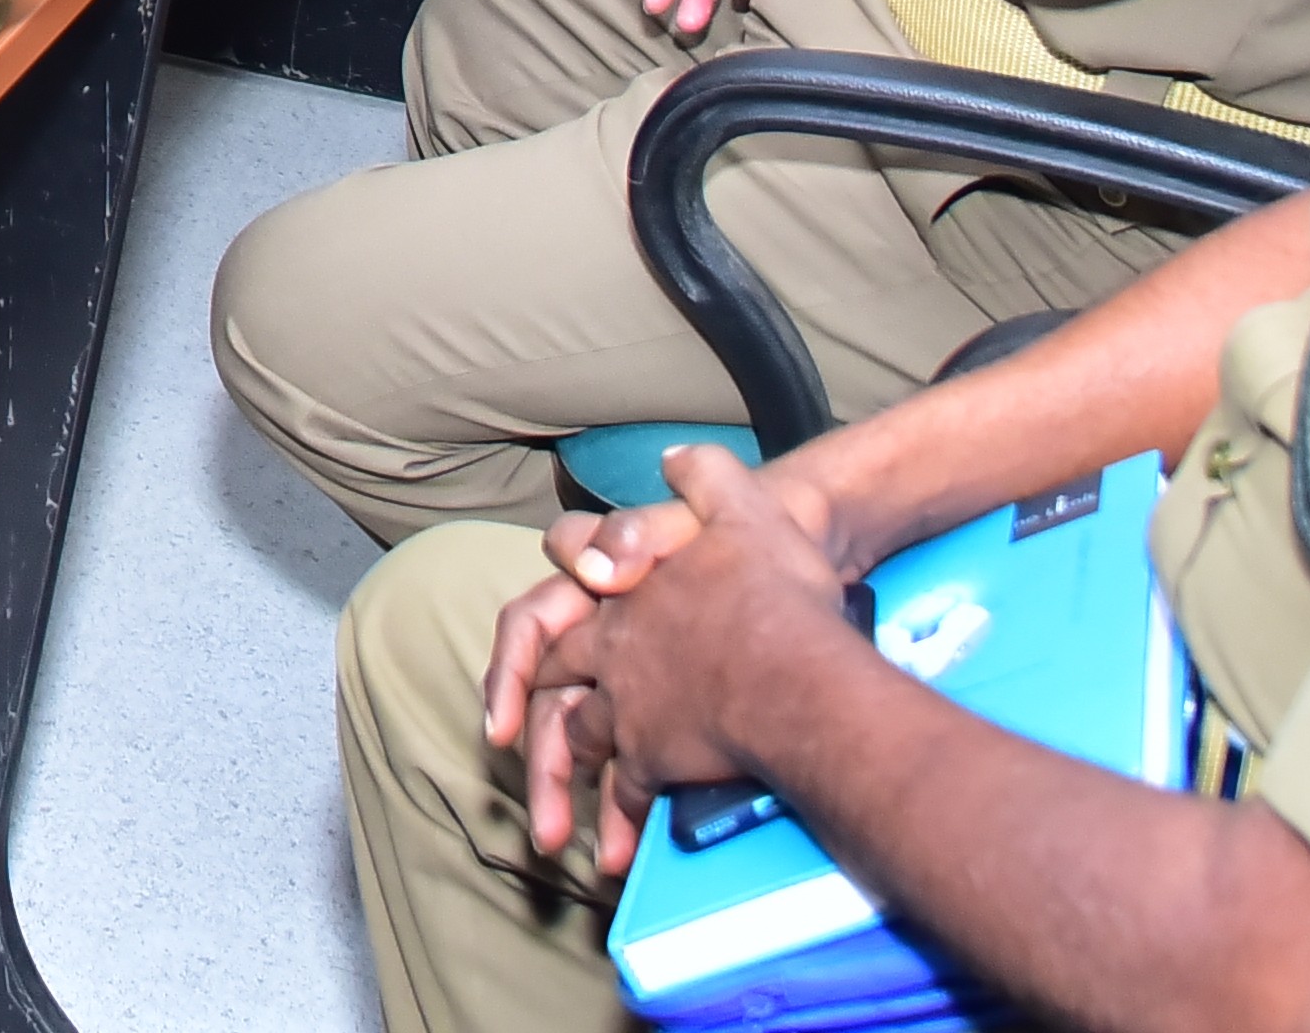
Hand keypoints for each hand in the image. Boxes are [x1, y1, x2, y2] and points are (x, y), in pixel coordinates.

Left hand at [516, 446, 874, 870]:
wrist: (799, 668)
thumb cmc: (775, 589)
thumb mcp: (744, 503)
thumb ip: (702, 475)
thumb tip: (673, 457)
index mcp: (622, 592)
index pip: (555, 599)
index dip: (534, 625)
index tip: (525, 641)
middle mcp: (613, 649)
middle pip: (552, 678)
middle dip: (529, 713)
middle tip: (510, 749)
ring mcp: (630, 705)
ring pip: (577, 742)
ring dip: (561, 784)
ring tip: (552, 831)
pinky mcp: (658, 756)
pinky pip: (625, 792)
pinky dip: (618, 821)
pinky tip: (617, 852)